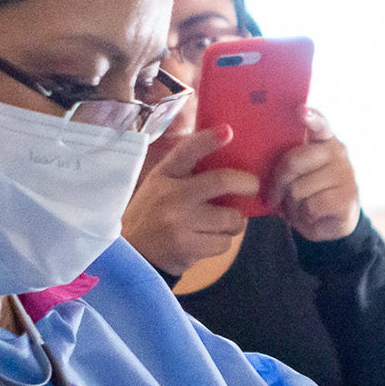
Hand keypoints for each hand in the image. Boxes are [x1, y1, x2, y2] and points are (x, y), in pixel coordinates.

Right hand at [121, 125, 259, 274]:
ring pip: (230, 217)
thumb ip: (186, 172)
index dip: (209, 139)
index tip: (228, 131)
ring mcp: (178, 222)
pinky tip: (210, 240)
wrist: (131, 254)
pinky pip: (223, 243)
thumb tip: (228, 157)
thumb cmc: (153, 214)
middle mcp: (171, 195)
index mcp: (164, 175)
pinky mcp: (186, 247)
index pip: (187, 151)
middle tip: (253, 186)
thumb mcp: (160, 184)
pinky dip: (223, 241)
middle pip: (221, 181)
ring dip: (236, 221)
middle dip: (247, 183)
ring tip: (227, 221)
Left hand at [271, 108, 359, 241]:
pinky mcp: (348, 196)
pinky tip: (311, 216)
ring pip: (298, 189)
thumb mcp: (298, 175)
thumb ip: (289, 162)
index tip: (300, 110)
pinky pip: (311, 206)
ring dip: (292, 205)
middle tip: (273, 197)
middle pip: (293, 161)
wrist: (332, 224)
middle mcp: (338, 152)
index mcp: (324, 141)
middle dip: (277, 183)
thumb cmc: (308, 194)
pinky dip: (305, 216)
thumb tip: (262, 166)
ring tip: (298, 208)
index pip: (319, 124)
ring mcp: (346, 173)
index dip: (310, 117)